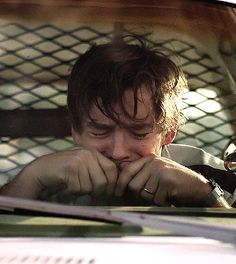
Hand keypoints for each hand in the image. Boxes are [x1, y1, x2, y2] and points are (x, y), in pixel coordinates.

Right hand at [1, 148, 117, 198]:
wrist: (41, 170)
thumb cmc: (65, 171)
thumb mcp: (84, 166)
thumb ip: (97, 170)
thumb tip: (114, 186)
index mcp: (93, 153)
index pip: (112, 168)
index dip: (113, 184)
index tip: (111, 193)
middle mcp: (87, 155)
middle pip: (103, 181)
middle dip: (98, 192)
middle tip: (90, 194)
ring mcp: (78, 161)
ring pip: (90, 187)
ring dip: (82, 191)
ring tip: (73, 184)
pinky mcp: (70, 170)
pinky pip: (78, 189)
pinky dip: (72, 191)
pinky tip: (66, 185)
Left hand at [115, 155, 211, 205]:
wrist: (197, 186)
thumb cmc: (173, 183)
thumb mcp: (156, 173)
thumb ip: (141, 175)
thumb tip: (119, 184)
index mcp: (149, 159)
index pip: (127, 170)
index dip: (120, 184)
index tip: (118, 193)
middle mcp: (153, 162)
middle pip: (134, 185)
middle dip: (140, 195)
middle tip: (153, 196)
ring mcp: (160, 170)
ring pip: (144, 194)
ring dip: (153, 199)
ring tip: (163, 194)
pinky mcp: (167, 180)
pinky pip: (156, 199)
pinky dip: (163, 202)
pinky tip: (170, 197)